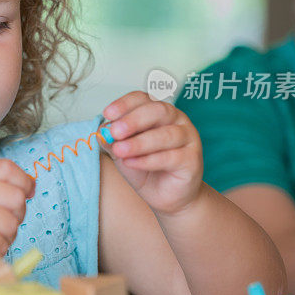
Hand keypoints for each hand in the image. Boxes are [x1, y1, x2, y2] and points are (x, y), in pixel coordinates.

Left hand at [100, 91, 202, 215]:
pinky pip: (171, 157)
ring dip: (139, 142)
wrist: (164, 196)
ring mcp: (188, 138)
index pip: (143, 99)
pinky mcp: (192, 159)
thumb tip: (102, 132)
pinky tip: (132, 163)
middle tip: (115, 132)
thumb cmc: (145, 168)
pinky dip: (148, 160)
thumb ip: (113, 140)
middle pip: (158, 111)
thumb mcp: (122, 152)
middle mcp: (176, 120)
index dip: (125, 104)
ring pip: (166, 134)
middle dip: (133, 120)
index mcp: (157, 112)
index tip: (107, 114)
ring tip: (120, 150)